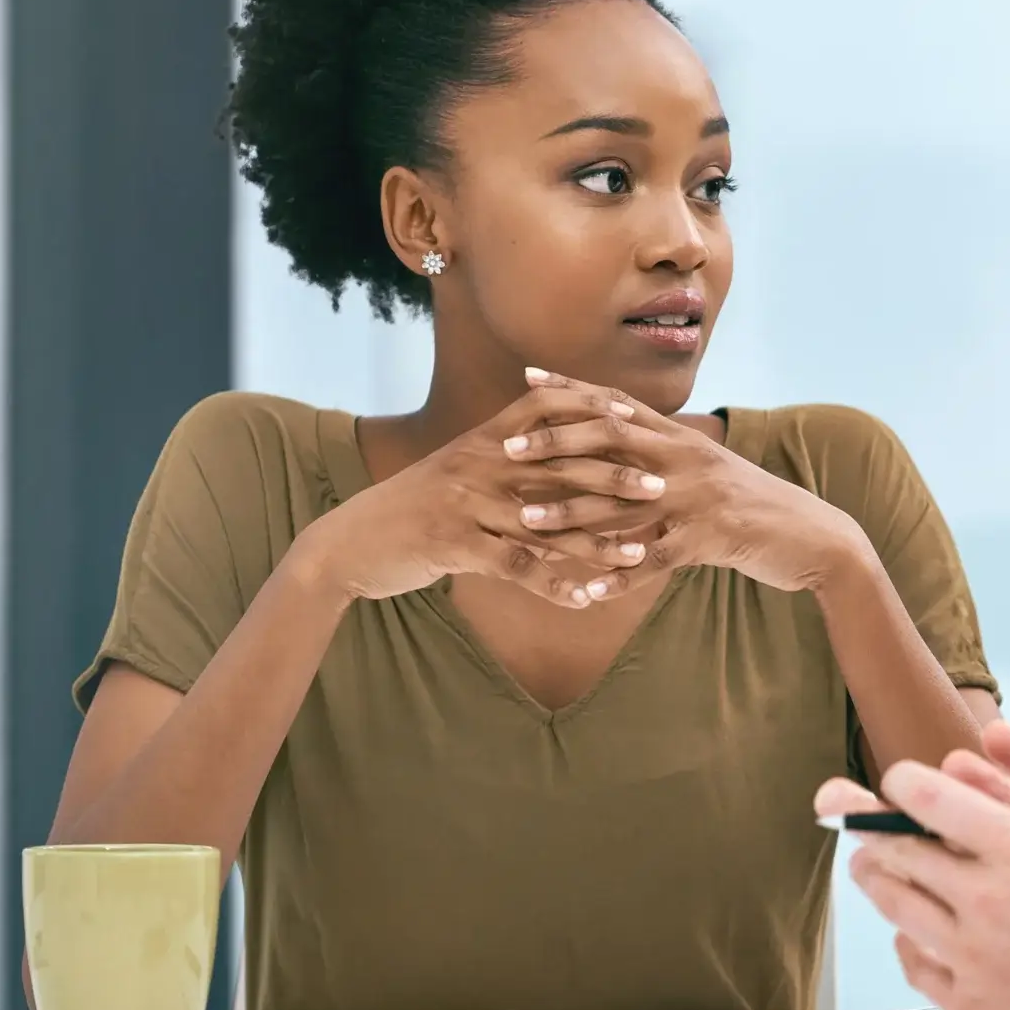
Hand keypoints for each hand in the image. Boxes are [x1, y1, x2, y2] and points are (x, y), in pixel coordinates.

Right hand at [289, 381, 664, 611]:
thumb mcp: (454, 470)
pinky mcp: (457, 545)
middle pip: (560, 464)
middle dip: (615, 475)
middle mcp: (479, 464)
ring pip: (548, 521)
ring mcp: (468, 504)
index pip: (546, 409)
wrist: (349, 542)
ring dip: (598, 541)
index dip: (591, 409)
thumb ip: (501, 456)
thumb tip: (550, 449)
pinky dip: (554, 585)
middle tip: (660, 487)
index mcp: (482, 441)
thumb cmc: (410, 507)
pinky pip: (516, 566)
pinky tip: (584, 600)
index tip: (636, 418)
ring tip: (638, 554)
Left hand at [499, 369, 871, 592]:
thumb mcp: (710, 473)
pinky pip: (656, 560)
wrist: (815, 537)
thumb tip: (626, 444)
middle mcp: (687, 460)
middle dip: (555, 443)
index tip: (527, 378)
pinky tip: (587, 591)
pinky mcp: (711, 540)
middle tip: (506, 448)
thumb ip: (668, 457)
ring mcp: (698, 499)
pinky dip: (620, 577)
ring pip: (622, 503)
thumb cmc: (756, 507)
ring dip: (570, 513)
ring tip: (525, 522)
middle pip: (611, 440)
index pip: (618, 404)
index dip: (572, 389)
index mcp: (683, 439)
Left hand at [845, 760, 1009, 1009]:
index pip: (932, 802)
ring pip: (896, 904)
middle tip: (854, 815)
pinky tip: (911, 931)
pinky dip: (905, 940)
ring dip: (876, 877)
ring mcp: (972, 955)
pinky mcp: (971, 1003)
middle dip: (869, 824)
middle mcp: (986, 899)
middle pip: (898, 851)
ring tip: (871, 865)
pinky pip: (915, 963)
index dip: (903, 784)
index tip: (897, 781)